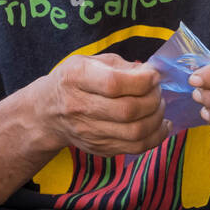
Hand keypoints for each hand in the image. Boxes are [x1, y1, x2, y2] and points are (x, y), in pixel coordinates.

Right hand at [42, 53, 168, 156]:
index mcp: (76, 77)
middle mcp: (79, 106)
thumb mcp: (91, 62)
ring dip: (156, 119)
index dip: (141, 81)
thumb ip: (122, 66)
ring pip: (135, 133)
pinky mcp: (99, 148)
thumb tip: (151, 74)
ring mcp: (88, 132)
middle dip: (153, 100)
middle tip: (157, 92)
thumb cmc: (75, 81)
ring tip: (159, 106)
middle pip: (127, 111)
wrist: (48, 111)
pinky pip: (135, 148)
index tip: (153, 76)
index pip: (114, 84)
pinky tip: (161, 124)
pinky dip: (155, 137)